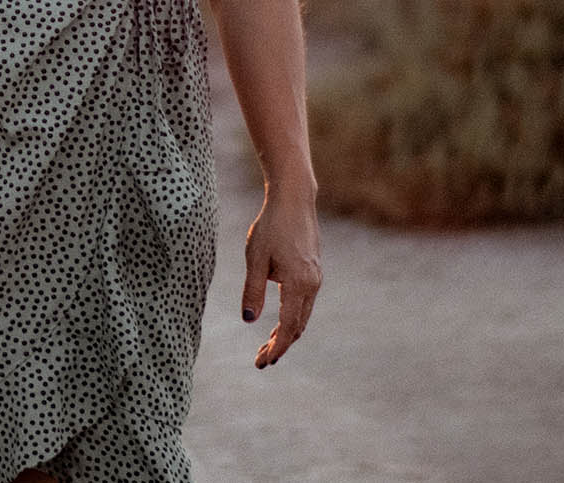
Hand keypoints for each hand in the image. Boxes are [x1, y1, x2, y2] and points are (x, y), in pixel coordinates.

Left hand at [242, 180, 321, 367]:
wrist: (295, 200)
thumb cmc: (271, 226)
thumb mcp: (255, 258)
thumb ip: (253, 290)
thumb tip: (249, 321)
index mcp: (298, 284)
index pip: (288, 327)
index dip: (276, 348)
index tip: (263, 362)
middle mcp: (312, 285)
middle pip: (298, 327)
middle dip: (280, 345)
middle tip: (261, 361)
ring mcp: (315, 278)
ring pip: (302, 316)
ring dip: (286, 333)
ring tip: (266, 346)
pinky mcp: (314, 271)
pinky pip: (304, 303)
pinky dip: (292, 318)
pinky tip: (279, 321)